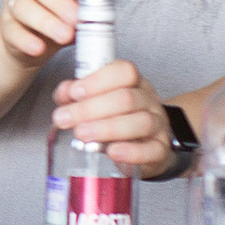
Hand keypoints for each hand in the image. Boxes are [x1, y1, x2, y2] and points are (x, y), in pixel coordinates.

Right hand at [0, 0, 115, 65]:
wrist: (35, 44)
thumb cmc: (62, 19)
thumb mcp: (81, 6)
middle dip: (59, 1)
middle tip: (76, 20)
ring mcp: (13, 4)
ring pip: (23, 6)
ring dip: (45, 21)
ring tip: (65, 36)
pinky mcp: (6, 28)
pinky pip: (12, 31)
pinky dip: (25, 40)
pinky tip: (39, 48)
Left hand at [53, 58, 173, 177]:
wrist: (141, 145)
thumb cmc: (115, 118)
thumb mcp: (94, 101)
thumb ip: (75, 94)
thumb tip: (65, 92)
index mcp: (132, 82)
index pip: (124, 71)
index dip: (97, 81)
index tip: (74, 93)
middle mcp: (148, 100)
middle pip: (126, 98)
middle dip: (90, 108)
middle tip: (65, 119)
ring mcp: (158, 125)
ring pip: (141, 122)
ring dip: (107, 128)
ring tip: (82, 135)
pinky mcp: (160, 150)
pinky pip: (152, 150)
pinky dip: (131, 152)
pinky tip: (112, 152)